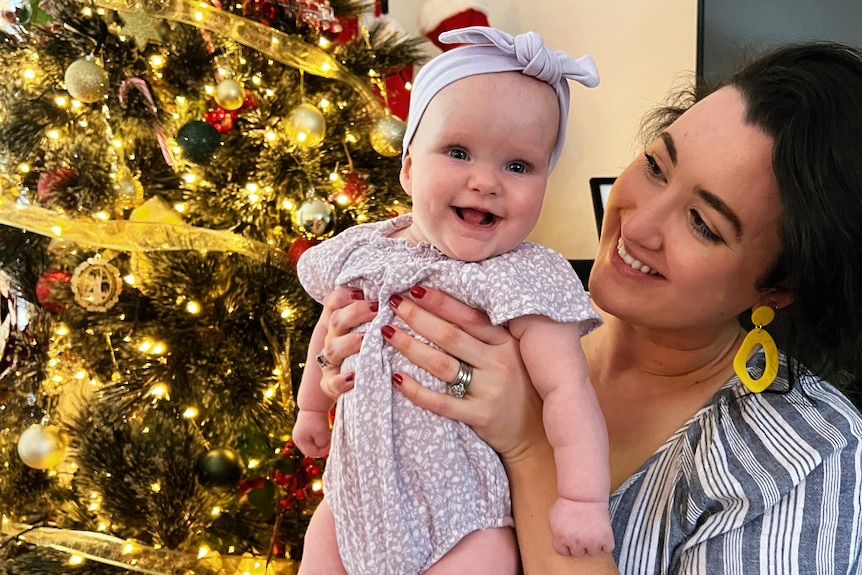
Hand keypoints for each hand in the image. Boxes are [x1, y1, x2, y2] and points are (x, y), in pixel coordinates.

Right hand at [291, 409, 331, 457]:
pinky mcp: (302, 431)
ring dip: (319, 444)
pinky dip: (317, 439)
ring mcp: (298, 435)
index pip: (313, 453)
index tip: (331, 443)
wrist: (314, 404)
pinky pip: (310, 440)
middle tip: (329, 441)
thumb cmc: (318, 419)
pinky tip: (323, 433)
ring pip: (311, 446)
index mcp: (300, 440)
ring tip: (326, 436)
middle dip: (321, 448)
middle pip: (310, 451)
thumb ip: (322, 446)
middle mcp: (296, 439)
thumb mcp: (322, 434)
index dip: (323, 451)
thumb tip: (322, 451)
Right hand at [316, 287, 377, 399]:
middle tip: (377, 309)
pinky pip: (331, 383)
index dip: (346, 294)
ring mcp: (331, 362)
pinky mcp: (330, 384)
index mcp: (340, 322)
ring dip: (349, 343)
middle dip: (356, 312)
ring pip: (331, 349)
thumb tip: (412, 292)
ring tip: (366, 340)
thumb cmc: (370, 348)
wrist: (346, 382)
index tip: (364, 292)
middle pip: (336, 320)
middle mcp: (333, 339)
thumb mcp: (371, 329)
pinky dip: (341, 380)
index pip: (334, 301)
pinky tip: (354, 377)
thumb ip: (381, 312)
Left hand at [384, 285, 545, 462]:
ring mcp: (490, 390)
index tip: (415, 289)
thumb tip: (445, 307)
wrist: (535, 432)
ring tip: (388, 332)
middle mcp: (499, 362)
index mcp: (506, 342)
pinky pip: (441, 402)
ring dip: (410, 347)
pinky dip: (417, 390)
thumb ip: (487, 335)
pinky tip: (397, 378)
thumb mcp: (511, 353)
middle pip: (450, 336)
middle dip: (418, 317)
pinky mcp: (481, 416)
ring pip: (441, 365)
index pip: (468, 316)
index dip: (440, 302)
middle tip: (394, 303)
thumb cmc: (518, 386)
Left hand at [549, 498, 614, 556]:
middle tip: (583, 533)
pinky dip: (606, 543)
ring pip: (593, 553)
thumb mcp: (554, 517)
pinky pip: (607, 549)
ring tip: (593, 532)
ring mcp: (591, 542)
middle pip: (578, 553)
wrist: (585, 495)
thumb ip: (556, 532)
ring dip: (594, 545)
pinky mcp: (605, 539)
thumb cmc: (570, 502)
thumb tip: (559, 540)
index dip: (567, 546)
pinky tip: (601, 533)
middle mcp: (575, 542)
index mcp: (560, 538)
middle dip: (580, 544)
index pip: (563, 552)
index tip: (571, 541)